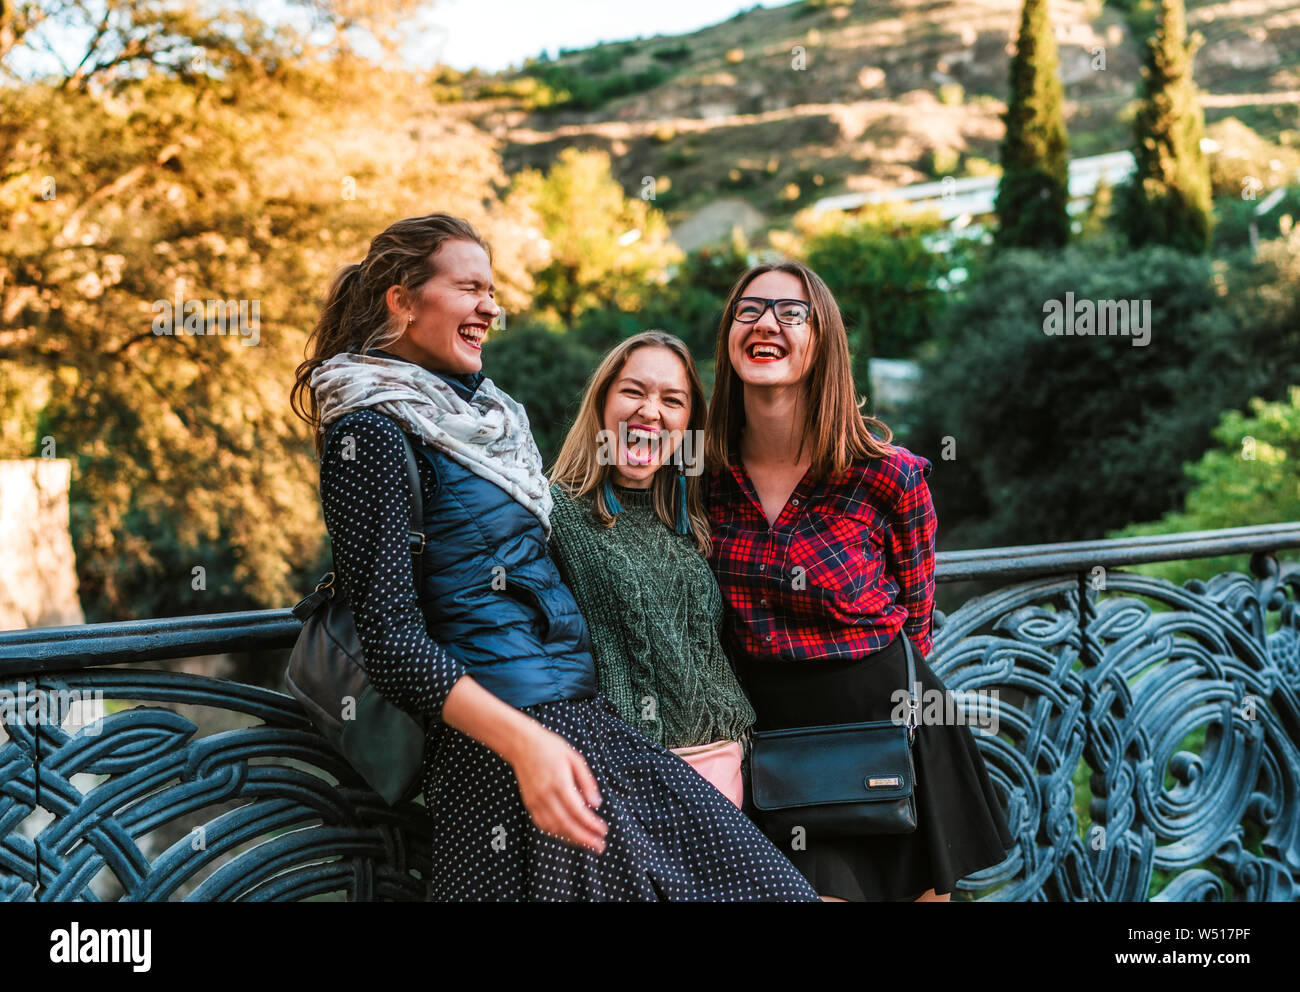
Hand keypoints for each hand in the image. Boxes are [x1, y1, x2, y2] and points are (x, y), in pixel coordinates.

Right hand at [508, 723, 606, 853]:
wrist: (521, 744)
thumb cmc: (550, 748)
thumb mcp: (575, 758)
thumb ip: (587, 782)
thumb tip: (597, 804)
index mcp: (559, 782)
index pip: (577, 810)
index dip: (591, 824)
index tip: (604, 831)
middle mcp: (545, 795)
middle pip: (566, 824)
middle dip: (584, 839)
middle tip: (600, 847)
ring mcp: (535, 801)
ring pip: (554, 828)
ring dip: (572, 839)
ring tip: (588, 844)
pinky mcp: (529, 804)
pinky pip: (543, 825)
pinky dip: (557, 833)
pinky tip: (569, 835)